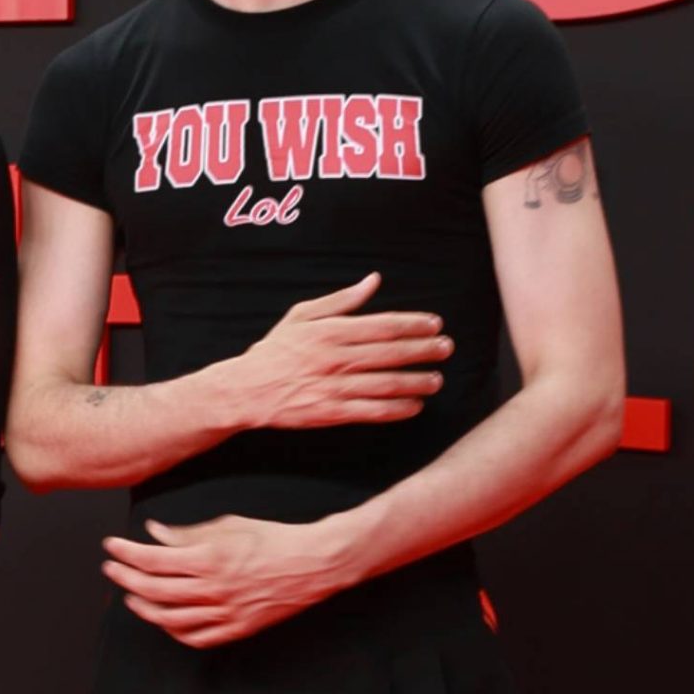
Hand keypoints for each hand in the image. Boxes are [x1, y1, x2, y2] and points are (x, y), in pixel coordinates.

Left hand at [103, 514, 350, 646]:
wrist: (314, 563)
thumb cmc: (274, 539)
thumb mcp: (229, 526)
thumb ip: (188, 533)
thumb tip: (155, 532)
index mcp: (210, 559)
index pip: (153, 559)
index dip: (126, 553)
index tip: (111, 546)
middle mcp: (214, 589)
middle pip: (153, 590)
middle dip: (125, 578)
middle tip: (112, 568)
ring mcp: (225, 613)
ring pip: (169, 618)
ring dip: (143, 607)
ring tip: (131, 595)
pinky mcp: (237, 628)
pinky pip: (195, 638)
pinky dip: (173, 631)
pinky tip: (164, 619)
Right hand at [213, 272, 450, 430]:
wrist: (247, 389)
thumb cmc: (276, 350)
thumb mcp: (302, 315)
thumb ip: (341, 300)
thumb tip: (373, 281)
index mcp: (331, 331)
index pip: (383, 325)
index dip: (413, 324)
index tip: (435, 324)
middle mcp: (336, 358)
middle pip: (390, 353)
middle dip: (423, 350)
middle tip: (446, 349)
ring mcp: (334, 387)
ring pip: (386, 384)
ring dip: (416, 382)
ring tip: (437, 380)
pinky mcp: (332, 412)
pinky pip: (372, 411)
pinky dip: (396, 409)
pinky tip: (415, 406)